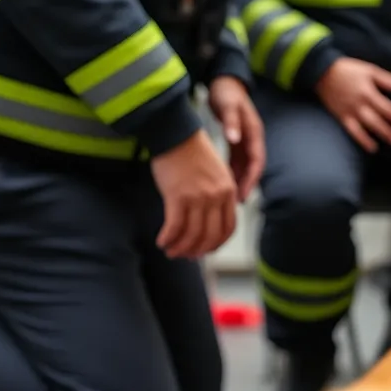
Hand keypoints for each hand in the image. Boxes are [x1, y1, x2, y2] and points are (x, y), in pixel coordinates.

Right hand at [150, 130, 237, 259]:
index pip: (228, 228)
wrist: (175, 134)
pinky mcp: (178, 196)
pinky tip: (161, 242)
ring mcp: (198, 197)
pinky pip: (174, 226)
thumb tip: (212, 218)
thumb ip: (219, 194)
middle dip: (198, 250)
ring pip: (192, 234)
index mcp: (229, 191)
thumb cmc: (192, 152)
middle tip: (186, 256)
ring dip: (181, 248)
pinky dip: (168, 238)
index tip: (206, 250)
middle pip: (210, 235)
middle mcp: (216, 197)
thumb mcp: (217, 173)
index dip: (216, 244)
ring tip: (171, 251)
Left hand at [208, 76, 264, 201]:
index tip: (243, 193)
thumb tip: (234, 139)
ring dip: (238, 181)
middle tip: (237, 203)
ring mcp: (244, 140)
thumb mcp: (229, 106)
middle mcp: (252, 139)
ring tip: (229, 198)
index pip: (257, 161)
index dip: (251, 179)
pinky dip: (230, 172)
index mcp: (254, 133)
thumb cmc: (227, 93)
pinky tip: (222, 182)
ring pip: (243, 166)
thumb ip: (232, 122)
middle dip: (246, 185)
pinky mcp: (236, 139)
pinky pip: (235, 160)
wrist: (224, 82)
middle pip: (252, 168)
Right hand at [315, 58, 390, 152]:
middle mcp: (360, 103)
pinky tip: (372, 148)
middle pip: (378, 119)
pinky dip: (363, 140)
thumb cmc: (349, 70)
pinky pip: (353, 131)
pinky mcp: (342, 117)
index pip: (387, 107)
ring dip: (380, 135)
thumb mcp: (370, 70)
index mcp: (368, 92)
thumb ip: (388, 80)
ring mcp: (350, 111)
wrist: (322, 72)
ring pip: (367, 126)